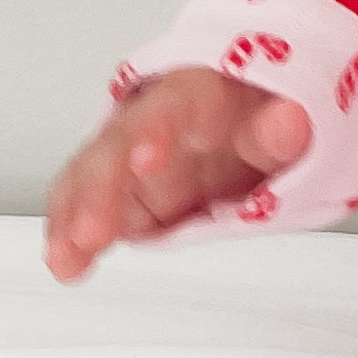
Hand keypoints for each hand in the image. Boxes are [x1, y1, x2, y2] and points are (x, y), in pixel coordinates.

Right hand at [42, 69, 313, 282]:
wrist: (261, 117)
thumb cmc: (267, 113)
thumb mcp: (288, 121)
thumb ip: (283, 130)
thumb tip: (290, 121)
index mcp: (199, 96)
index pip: (173, 107)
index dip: (156, 131)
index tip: (146, 161)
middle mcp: (154, 119)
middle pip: (118, 144)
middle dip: (101, 189)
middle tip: (92, 233)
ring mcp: (132, 153)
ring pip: (91, 175)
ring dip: (76, 216)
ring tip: (68, 258)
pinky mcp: (123, 188)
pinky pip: (86, 203)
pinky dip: (73, 231)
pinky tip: (66, 262)